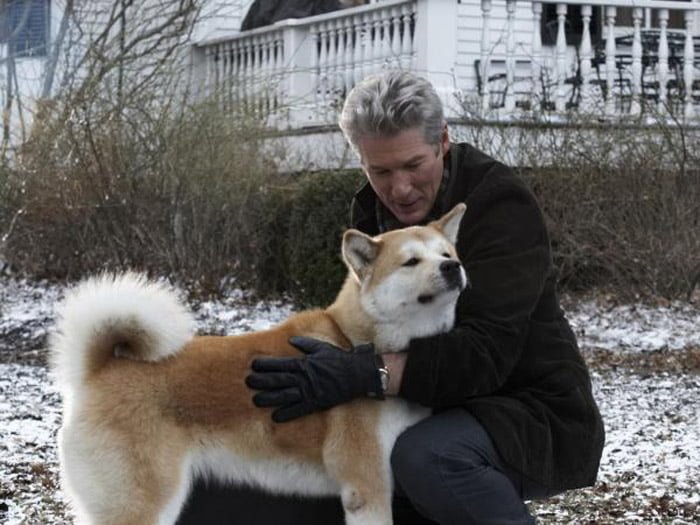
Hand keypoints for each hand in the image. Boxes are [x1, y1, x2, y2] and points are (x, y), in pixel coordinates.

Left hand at [245, 336, 382, 422]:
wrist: (357, 374)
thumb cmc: (340, 359)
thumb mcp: (322, 348)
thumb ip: (305, 345)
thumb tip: (291, 340)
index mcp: (304, 363)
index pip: (280, 364)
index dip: (266, 365)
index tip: (253, 365)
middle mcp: (305, 377)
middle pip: (278, 380)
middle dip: (262, 381)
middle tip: (248, 382)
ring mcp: (310, 391)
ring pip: (285, 395)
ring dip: (269, 398)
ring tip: (255, 400)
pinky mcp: (317, 402)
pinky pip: (299, 410)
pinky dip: (287, 413)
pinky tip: (275, 417)